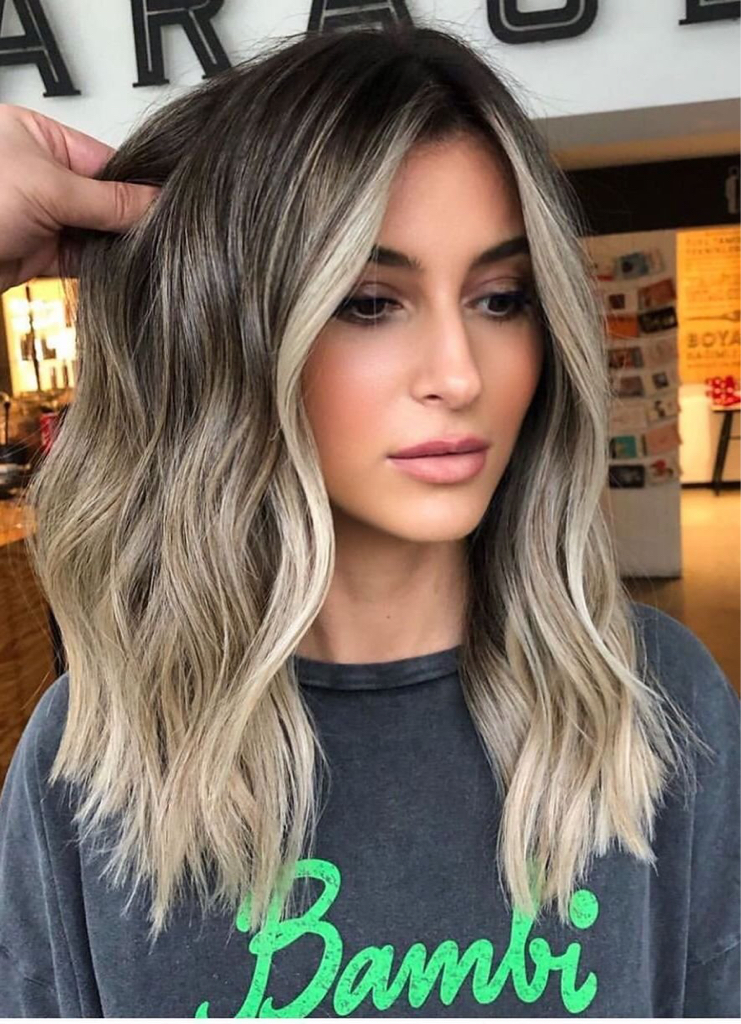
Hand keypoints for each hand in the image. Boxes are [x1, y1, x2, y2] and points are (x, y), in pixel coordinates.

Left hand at [0, 103, 159, 291]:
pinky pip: (82, 259)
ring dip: (116, 246)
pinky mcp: (39, 253)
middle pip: (104, 199)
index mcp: (40, 137)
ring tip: (148, 255)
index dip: (137, 184)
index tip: (169, 205)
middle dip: (129, 219)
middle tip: (163, 236)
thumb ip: (108, 199)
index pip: (107, 160)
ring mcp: (41, 216)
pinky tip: (124, 270)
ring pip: (95, 232)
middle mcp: (42, 175)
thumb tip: (157, 201)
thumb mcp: (48, 188)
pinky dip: (102, 267)